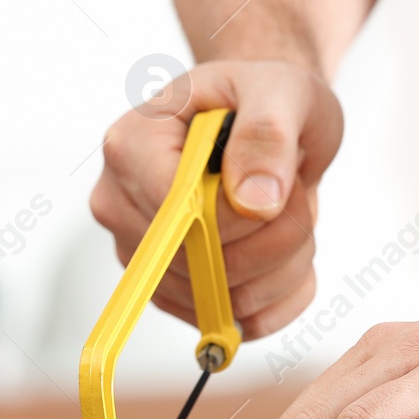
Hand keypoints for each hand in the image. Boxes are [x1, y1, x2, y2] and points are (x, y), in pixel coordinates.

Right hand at [91, 60, 343, 338]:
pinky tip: (291, 254)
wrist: (269, 122)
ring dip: (284, 267)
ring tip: (292, 216)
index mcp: (131, 145)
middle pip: (198, 263)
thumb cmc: (268, 98)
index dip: (240, 215)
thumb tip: (254, 204)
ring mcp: (141, 254)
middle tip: (298, 196)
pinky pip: (235, 325)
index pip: (175, 212)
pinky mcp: (173, 292)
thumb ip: (268, 135)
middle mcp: (120, 204)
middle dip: (274, 239)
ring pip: (221, 302)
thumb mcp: (283, 93)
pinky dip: (281, 296)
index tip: (279, 185)